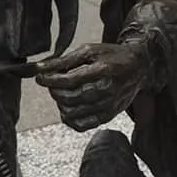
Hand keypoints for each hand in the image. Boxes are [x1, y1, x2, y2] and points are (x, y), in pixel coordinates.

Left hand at [34, 41, 151, 131]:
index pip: (69, 80)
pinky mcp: (107, 116)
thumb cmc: (112, 56)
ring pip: (72, 113)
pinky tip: (69, 107)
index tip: (40, 78)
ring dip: (61, 104)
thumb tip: (39, 69)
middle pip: (69, 98)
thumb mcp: (89, 50)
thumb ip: (63, 60)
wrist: (138, 68)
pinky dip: (69, 118)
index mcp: (103, 70)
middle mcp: (107, 90)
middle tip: (54, 83)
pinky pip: (81, 125)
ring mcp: (108, 106)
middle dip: (54, 91)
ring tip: (63, 93)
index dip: (50, 80)